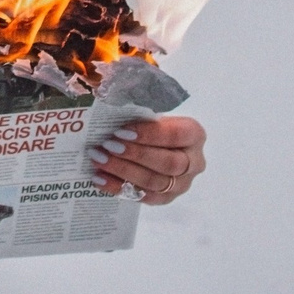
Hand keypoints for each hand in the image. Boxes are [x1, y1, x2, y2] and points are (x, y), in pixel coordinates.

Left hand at [88, 115, 205, 204]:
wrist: (155, 145)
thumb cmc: (151, 124)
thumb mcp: (150, 111)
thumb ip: (136, 108)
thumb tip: (105, 94)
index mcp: (194, 134)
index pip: (176, 135)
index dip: (149, 134)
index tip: (121, 130)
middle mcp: (194, 162)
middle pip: (168, 163)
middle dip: (135, 155)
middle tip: (107, 145)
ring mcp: (181, 184)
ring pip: (155, 182)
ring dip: (123, 171)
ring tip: (98, 159)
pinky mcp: (166, 198)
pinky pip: (143, 197)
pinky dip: (118, 188)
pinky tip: (99, 178)